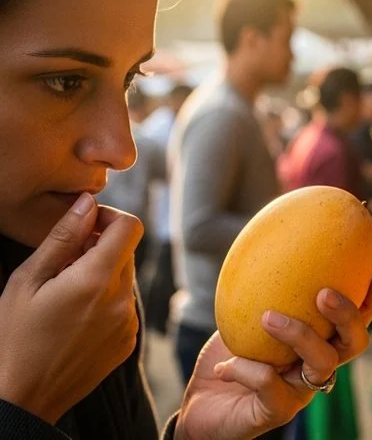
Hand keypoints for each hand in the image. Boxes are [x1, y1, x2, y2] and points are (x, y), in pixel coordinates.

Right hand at [0, 195, 141, 422]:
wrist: (22, 396)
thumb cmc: (13, 337)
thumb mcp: (27, 280)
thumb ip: (62, 237)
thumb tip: (87, 202)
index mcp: (98, 280)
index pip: (130, 227)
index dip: (108, 218)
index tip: (82, 227)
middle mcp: (122, 300)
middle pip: (126, 253)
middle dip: (99, 248)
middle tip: (62, 264)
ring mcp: (128, 323)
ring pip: (124, 280)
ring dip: (101, 276)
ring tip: (63, 295)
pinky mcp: (128, 342)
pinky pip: (124, 307)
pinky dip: (105, 302)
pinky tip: (73, 318)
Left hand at [175, 273, 371, 439]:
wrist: (199, 405)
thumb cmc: (227, 354)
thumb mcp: (242, 314)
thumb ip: (262, 287)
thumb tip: (268, 237)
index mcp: (319, 343)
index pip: (355, 322)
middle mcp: (317, 367)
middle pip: (354, 343)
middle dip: (347, 315)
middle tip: (324, 293)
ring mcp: (300, 392)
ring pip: (322, 364)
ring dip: (299, 335)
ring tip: (268, 317)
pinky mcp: (277, 412)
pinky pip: (271, 386)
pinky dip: (247, 370)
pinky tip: (224, 365)